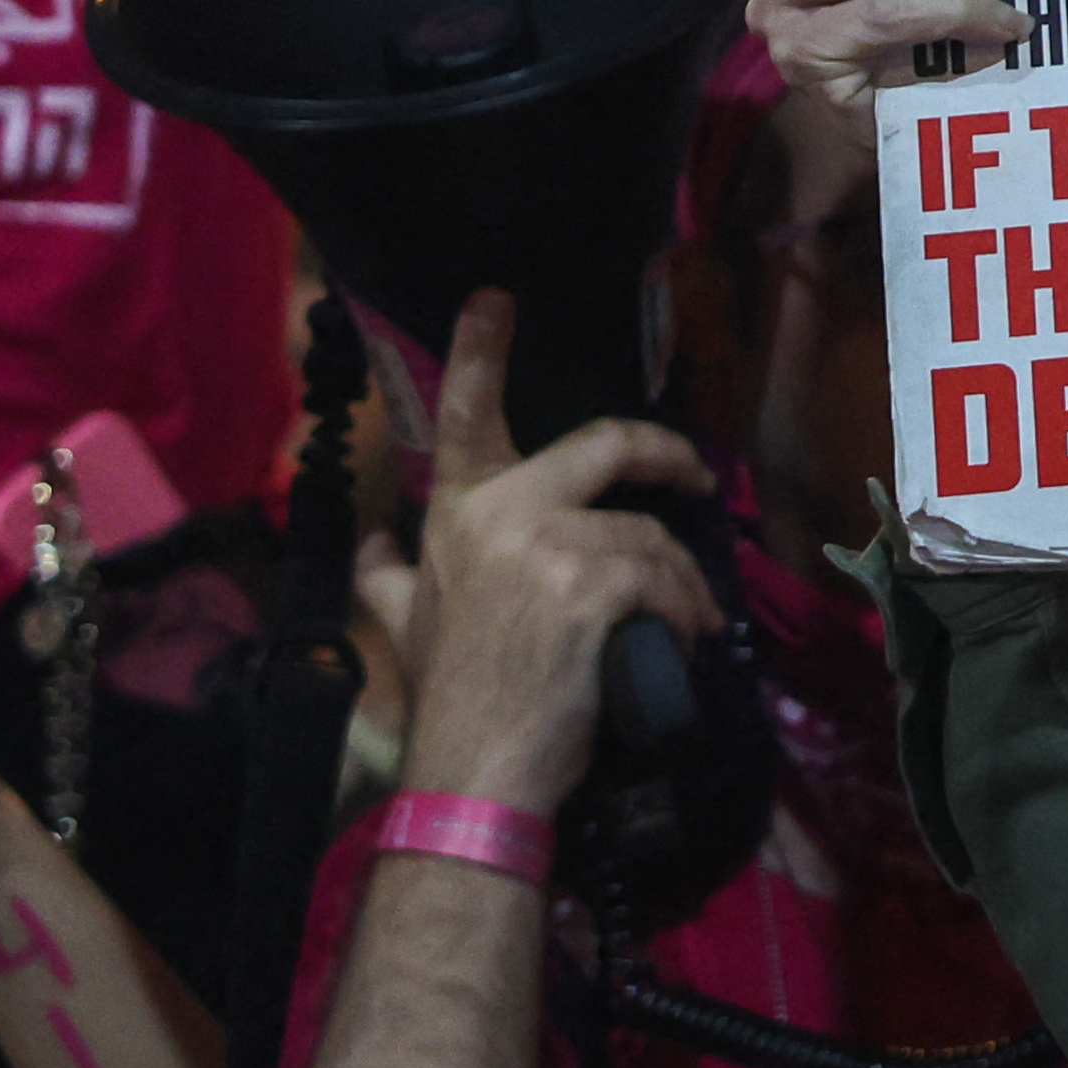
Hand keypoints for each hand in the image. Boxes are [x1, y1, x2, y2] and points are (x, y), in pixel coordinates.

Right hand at [401, 291, 716, 816]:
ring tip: (672, 626)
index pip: (464, 417)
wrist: (476, 771)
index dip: (479, 352)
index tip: (496, 297)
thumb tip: (372, 543)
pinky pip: (668, 576)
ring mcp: (546, 542)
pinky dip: (687, 610)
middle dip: (666, 455)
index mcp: (455, 513)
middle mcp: (496, 511)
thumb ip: (391, 573)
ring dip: (678, 581)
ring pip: (650, 533)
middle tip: (694, 475)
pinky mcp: (594, 581)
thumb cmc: (452, 697)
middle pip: (606, 444)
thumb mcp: (405, 623)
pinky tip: (677, 644)